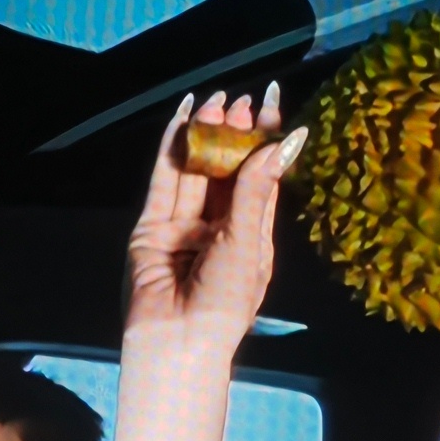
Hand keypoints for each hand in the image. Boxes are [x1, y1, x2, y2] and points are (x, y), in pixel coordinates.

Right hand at [125, 86, 304, 349]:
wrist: (178, 339)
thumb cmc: (225, 302)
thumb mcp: (249, 242)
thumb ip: (258, 188)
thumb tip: (287, 140)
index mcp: (251, 236)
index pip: (261, 177)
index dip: (266, 141)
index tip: (272, 103)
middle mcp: (218, 227)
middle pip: (227, 170)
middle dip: (234, 134)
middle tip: (242, 101)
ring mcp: (184, 225)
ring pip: (195, 171)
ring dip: (205, 136)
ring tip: (217, 102)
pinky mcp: (151, 226)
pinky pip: (163, 180)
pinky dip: (170, 147)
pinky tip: (182, 117)